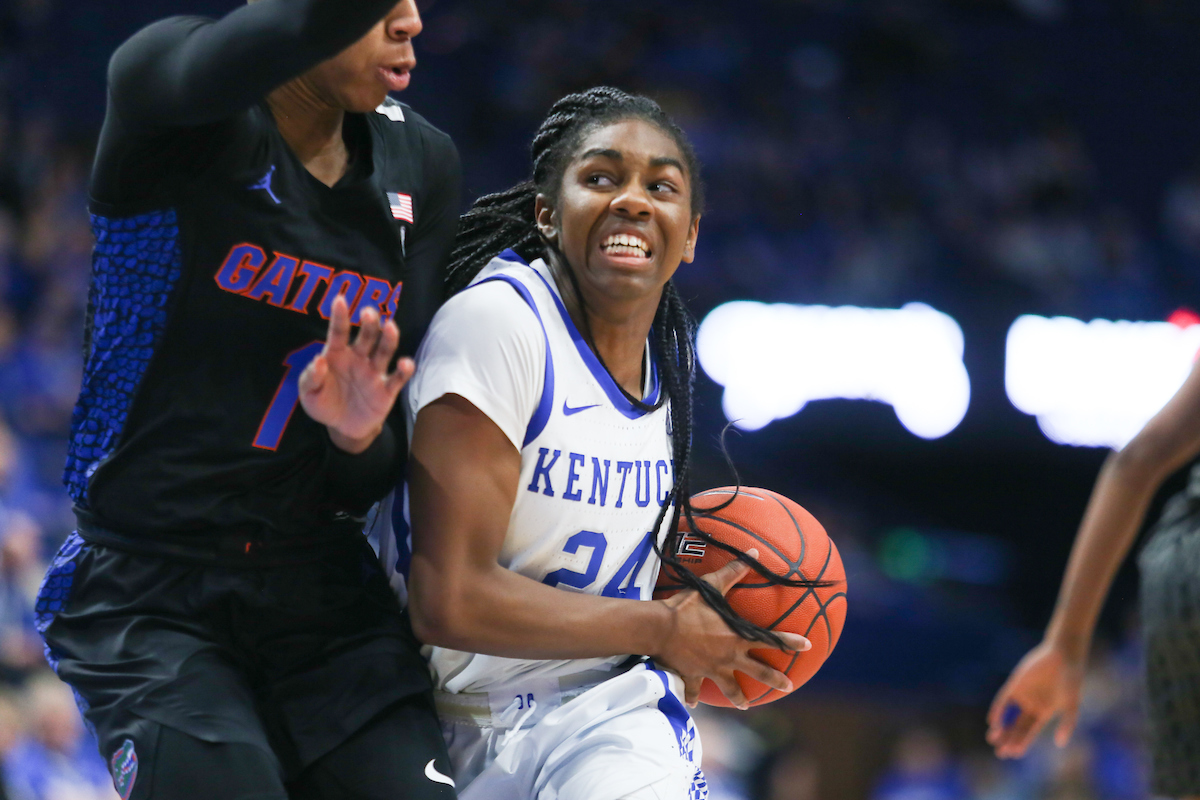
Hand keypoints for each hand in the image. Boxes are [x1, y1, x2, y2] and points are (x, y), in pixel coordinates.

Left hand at [299, 296, 413, 453]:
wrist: (342, 427)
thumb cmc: (323, 403)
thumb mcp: (309, 393)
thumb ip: (311, 377)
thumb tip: (319, 360)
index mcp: (337, 355)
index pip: (339, 332)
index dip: (339, 316)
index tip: (340, 299)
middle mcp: (358, 358)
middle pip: (367, 337)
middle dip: (369, 323)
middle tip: (369, 312)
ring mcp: (374, 372)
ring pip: (384, 351)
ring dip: (388, 339)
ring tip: (390, 326)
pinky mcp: (387, 390)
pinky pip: (397, 378)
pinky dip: (404, 370)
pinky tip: (405, 363)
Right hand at [653, 549, 810, 709]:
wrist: (660, 629)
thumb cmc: (687, 607)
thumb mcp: (711, 586)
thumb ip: (733, 572)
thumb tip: (753, 552)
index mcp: (736, 636)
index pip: (770, 640)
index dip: (790, 642)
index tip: (808, 646)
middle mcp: (729, 657)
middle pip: (758, 672)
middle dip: (776, 680)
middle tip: (788, 687)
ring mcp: (712, 669)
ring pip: (730, 688)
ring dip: (739, 698)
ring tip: (745, 706)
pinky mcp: (693, 676)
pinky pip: (694, 690)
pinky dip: (693, 697)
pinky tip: (693, 704)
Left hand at [986, 640, 1084, 757]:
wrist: (1063, 656)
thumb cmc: (1070, 680)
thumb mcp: (1071, 705)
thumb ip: (1067, 724)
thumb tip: (1060, 743)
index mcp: (1044, 712)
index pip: (1030, 732)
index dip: (1022, 743)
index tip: (1014, 754)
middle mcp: (1031, 705)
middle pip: (1016, 726)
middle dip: (1009, 739)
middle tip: (1000, 753)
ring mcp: (1022, 695)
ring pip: (1008, 715)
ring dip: (1001, 727)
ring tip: (993, 739)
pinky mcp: (1015, 684)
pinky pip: (1003, 700)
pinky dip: (998, 710)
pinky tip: (993, 721)